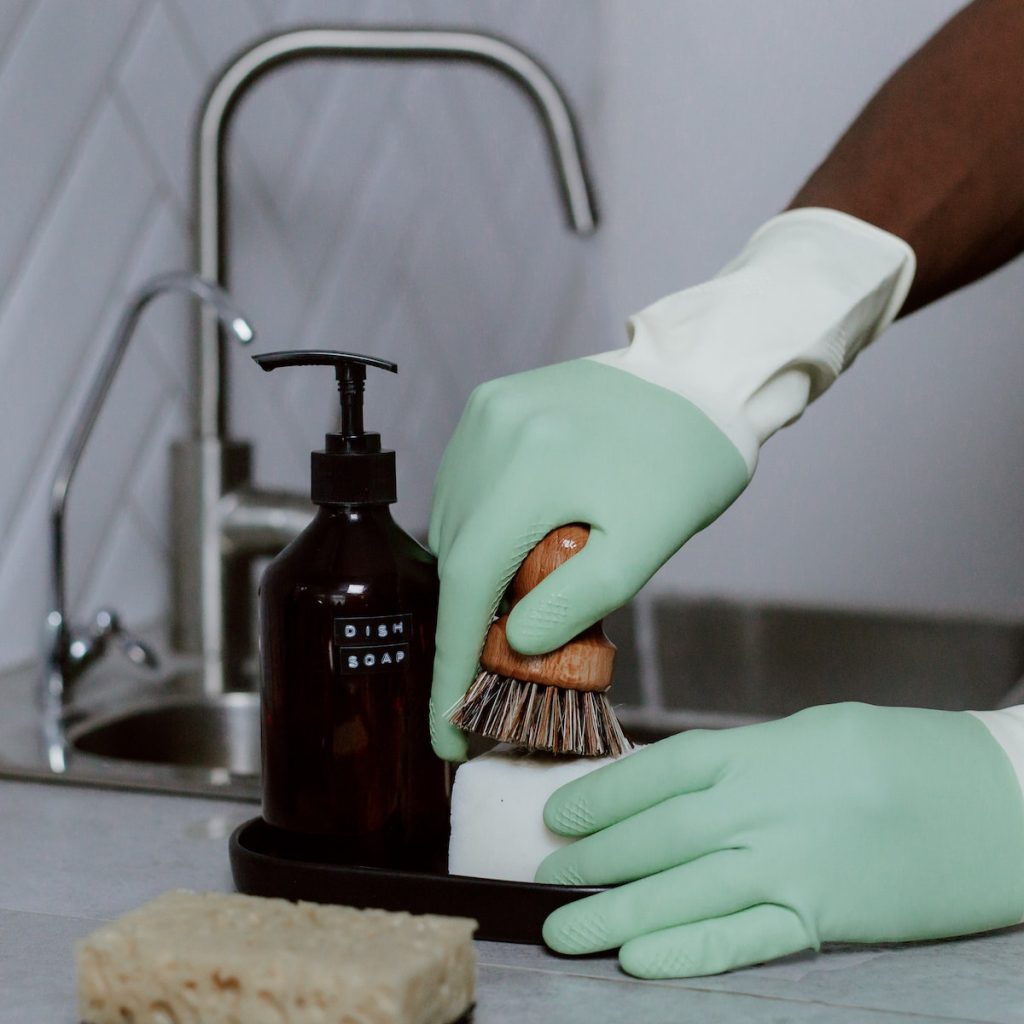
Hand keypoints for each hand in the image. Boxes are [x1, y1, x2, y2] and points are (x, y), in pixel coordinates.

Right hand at [427, 360, 748, 759]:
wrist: (699, 379)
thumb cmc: (686, 465)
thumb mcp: (646, 546)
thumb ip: (575, 601)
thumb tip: (513, 642)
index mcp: (531, 465)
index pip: (467, 583)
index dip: (452, 664)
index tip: (447, 732)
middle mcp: (492, 432)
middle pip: (455, 554)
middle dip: (468, 628)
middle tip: (493, 681)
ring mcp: (485, 414)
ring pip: (453, 522)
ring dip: (472, 578)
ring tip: (511, 614)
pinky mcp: (489, 405)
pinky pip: (463, 487)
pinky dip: (478, 531)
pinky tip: (512, 550)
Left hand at [537, 702, 1023, 977]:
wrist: (1000, 800)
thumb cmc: (906, 754)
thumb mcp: (815, 733)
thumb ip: (747, 759)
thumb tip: (679, 787)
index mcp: (761, 750)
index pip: (658, 773)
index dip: (600, 795)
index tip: (556, 813)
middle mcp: (764, 807)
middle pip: (656, 836)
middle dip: (592, 858)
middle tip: (543, 875)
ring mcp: (791, 866)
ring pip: (681, 892)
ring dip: (613, 914)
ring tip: (561, 928)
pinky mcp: (824, 919)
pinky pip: (742, 938)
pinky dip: (686, 952)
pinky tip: (637, 960)